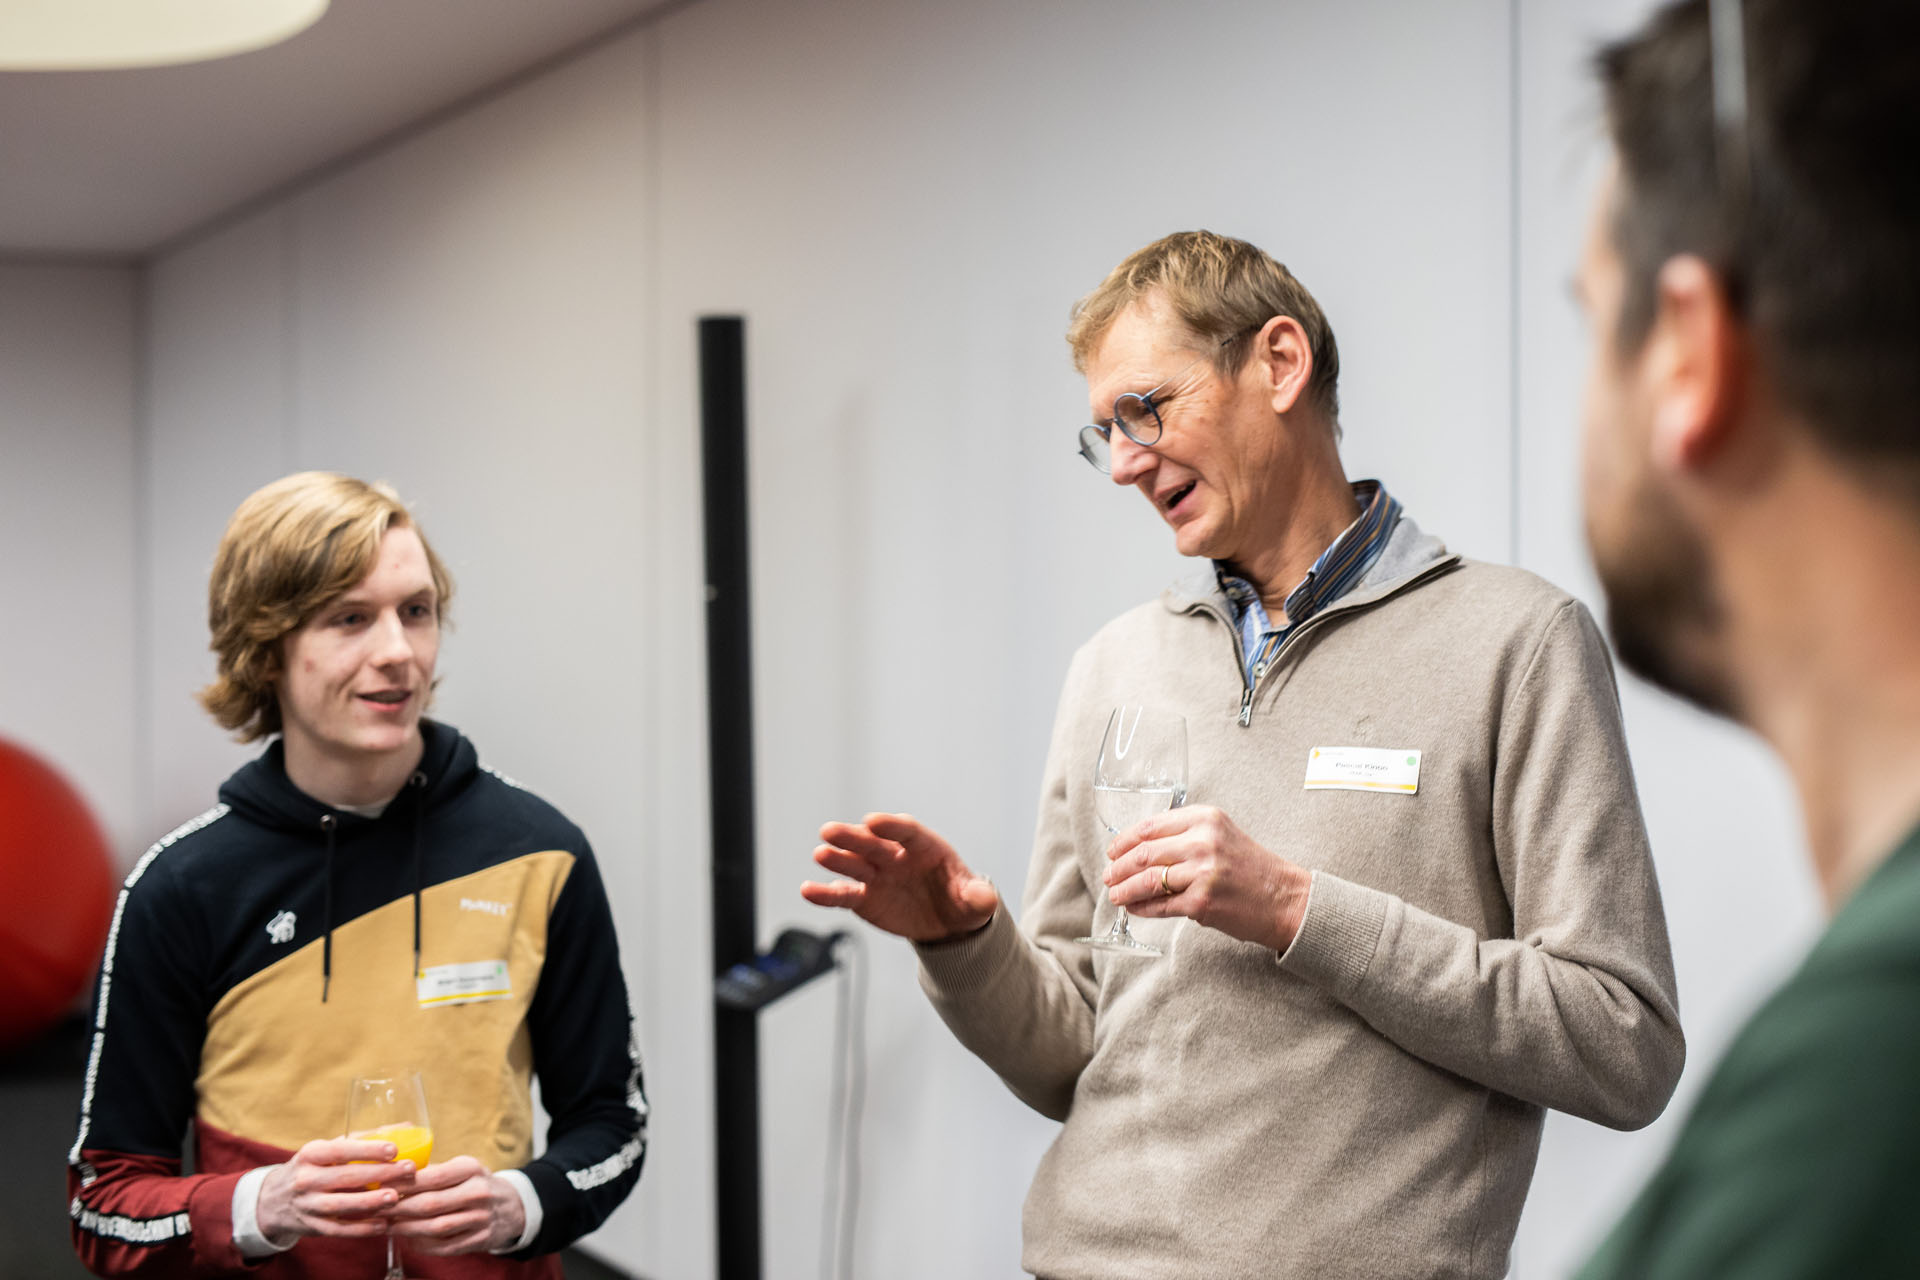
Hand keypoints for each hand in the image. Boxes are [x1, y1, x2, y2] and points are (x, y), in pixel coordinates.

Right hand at [255, 1137, 417, 1245]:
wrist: (274, 1200)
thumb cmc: (313, 1168)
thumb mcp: (327, 1150)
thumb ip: (363, 1139)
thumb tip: (406, 1128)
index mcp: (311, 1154)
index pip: (340, 1151)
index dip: (367, 1150)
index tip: (394, 1149)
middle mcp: (305, 1179)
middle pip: (345, 1177)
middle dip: (379, 1173)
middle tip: (408, 1170)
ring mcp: (307, 1205)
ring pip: (340, 1205)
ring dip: (369, 1202)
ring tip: (395, 1197)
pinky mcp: (312, 1227)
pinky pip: (338, 1230)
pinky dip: (361, 1229)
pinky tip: (383, 1224)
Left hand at [384, 1156, 525, 1255]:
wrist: (513, 1206)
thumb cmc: (476, 1184)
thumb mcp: (463, 1168)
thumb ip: (434, 1171)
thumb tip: (394, 1174)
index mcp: (472, 1169)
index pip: (433, 1177)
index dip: (404, 1183)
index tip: (381, 1185)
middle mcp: (478, 1193)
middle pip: (431, 1204)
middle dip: (399, 1208)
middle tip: (377, 1209)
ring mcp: (481, 1218)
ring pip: (436, 1228)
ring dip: (407, 1229)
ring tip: (388, 1226)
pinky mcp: (480, 1240)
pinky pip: (445, 1246)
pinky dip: (422, 1245)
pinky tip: (408, 1239)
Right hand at [801, 812, 998, 942]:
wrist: (945, 921)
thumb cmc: (961, 901)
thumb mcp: (975, 901)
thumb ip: (978, 897)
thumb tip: (986, 899)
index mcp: (924, 847)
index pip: (906, 830)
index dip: (891, 825)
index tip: (874, 821)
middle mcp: (895, 856)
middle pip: (872, 843)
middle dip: (853, 837)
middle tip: (830, 831)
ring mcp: (877, 876)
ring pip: (853, 864)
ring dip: (837, 860)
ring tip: (820, 854)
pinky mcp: (864, 898)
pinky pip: (842, 894)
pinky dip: (825, 893)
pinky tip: (807, 891)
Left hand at [1103, 805, 1311, 952]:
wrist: (1284, 898)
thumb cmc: (1251, 868)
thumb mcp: (1221, 835)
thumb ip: (1185, 835)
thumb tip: (1139, 848)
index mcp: (1206, 818)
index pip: (1151, 825)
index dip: (1125, 840)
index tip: (1112, 850)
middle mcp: (1203, 841)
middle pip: (1144, 852)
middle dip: (1118, 867)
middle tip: (1108, 876)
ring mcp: (1202, 873)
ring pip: (1147, 880)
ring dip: (1124, 889)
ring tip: (1114, 894)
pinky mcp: (1201, 903)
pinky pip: (1160, 905)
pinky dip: (1142, 908)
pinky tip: (1133, 908)